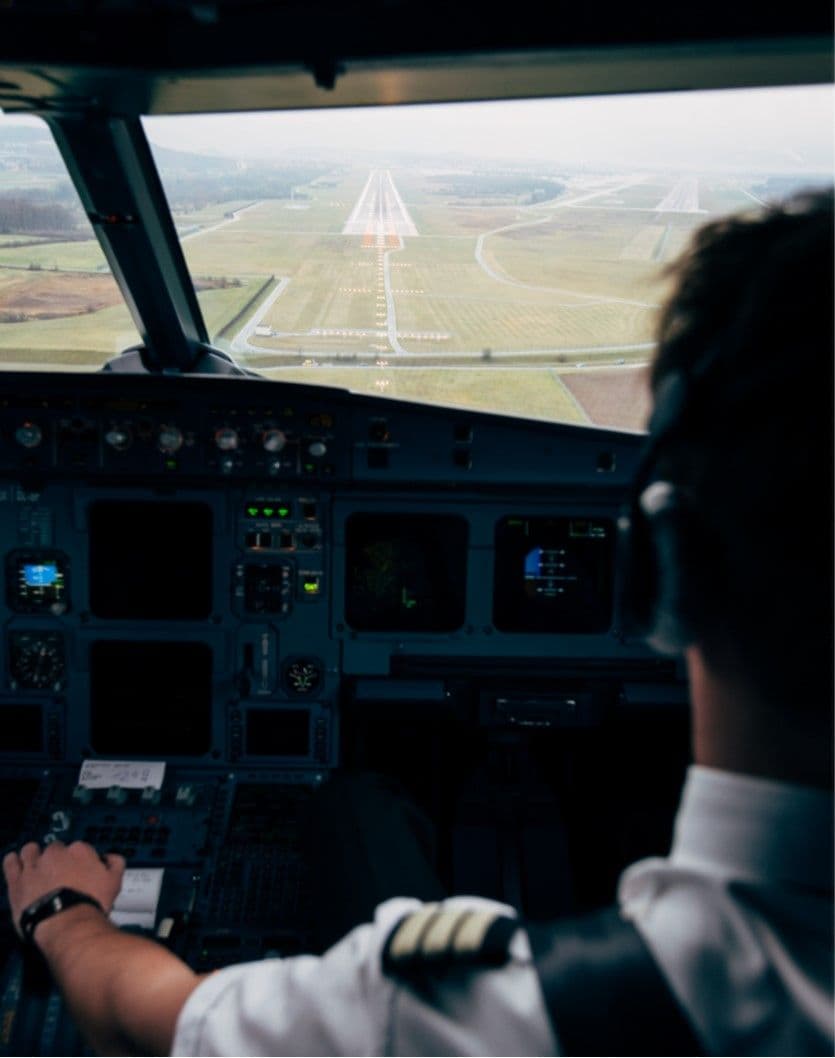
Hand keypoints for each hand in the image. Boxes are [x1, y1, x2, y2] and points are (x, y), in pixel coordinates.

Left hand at [3, 841, 125, 936]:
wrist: (66, 922)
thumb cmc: (89, 904)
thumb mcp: (114, 882)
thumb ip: (115, 863)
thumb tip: (111, 858)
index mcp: (80, 851)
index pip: (80, 848)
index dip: (80, 860)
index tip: (81, 870)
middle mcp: (56, 854)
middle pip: (55, 848)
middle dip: (57, 858)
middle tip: (60, 873)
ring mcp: (35, 865)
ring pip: (31, 850)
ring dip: (33, 854)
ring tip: (36, 864)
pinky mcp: (17, 880)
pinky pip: (11, 862)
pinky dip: (13, 861)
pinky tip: (15, 862)